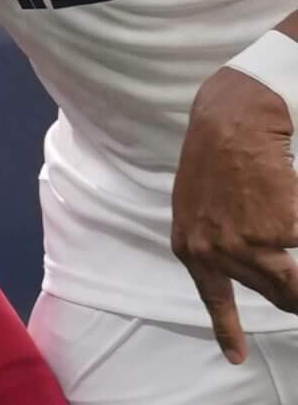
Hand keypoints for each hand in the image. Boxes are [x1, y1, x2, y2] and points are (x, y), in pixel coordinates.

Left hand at [174, 63, 297, 362]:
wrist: (231, 122)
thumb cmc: (217, 161)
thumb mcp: (200, 209)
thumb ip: (218, 245)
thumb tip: (260, 272)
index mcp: (193, 248)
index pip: (215, 299)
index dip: (229, 330)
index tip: (236, 359)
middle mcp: (215, 252)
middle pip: (275, 295)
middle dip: (295, 294)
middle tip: (294, 282)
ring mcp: (248, 243)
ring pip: (296, 283)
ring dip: (297, 277)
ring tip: (283, 224)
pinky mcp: (281, 229)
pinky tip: (290, 201)